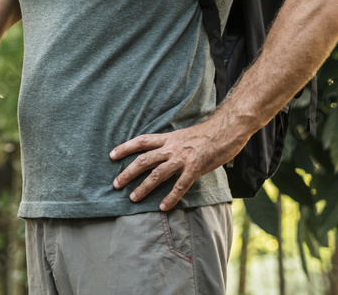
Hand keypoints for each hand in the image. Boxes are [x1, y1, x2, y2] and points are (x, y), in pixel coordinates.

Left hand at [109, 118, 244, 210]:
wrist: (225, 130)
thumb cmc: (206, 133)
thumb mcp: (182, 134)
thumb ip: (170, 143)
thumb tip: (160, 151)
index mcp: (167, 138)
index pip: (141, 142)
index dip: (125, 148)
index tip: (112, 155)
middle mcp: (171, 148)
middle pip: (144, 160)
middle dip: (128, 172)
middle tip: (116, 184)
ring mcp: (182, 159)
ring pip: (157, 175)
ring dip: (143, 187)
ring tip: (132, 198)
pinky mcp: (195, 169)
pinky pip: (180, 186)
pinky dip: (171, 197)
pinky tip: (163, 207)